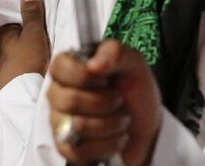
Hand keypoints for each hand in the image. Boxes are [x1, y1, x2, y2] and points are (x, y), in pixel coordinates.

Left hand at [0, 0, 50, 93]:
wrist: (21, 98)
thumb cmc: (28, 63)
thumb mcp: (34, 34)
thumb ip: (31, 13)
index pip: (11, 17)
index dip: (25, 17)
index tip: (38, 21)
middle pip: (9, 33)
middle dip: (20, 33)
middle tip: (38, 37)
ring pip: (8, 48)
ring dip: (18, 48)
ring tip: (35, 52)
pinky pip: (8, 62)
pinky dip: (16, 61)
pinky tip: (26, 65)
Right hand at [47, 40, 161, 165]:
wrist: (146, 126)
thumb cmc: (135, 92)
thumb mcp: (134, 64)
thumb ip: (115, 53)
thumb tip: (94, 63)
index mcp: (70, 68)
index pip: (58, 67)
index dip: (85, 75)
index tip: (105, 78)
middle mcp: (59, 93)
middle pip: (69, 101)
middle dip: (105, 103)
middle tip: (118, 99)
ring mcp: (60, 121)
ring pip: (78, 127)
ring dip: (111, 124)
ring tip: (120, 119)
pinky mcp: (67, 147)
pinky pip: (80, 151)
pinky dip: (108, 145)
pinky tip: (115, 137)